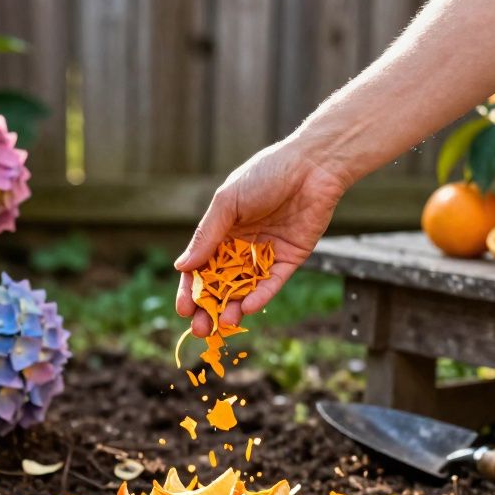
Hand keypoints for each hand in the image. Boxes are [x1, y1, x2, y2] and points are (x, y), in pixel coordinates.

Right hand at [174, 139, 348, 335]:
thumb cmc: (266, 174)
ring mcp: (265, 254)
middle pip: (220, 284)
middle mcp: (241, 245)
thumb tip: (182, 267)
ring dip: (234, 307)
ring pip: (245, 288)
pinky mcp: (289, 259)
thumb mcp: (228, 202)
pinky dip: (261, 296)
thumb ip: (208, 235)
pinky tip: (249, 307)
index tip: (183, 309)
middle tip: (200, 329)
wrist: (313, 165)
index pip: (200, 266)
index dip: (191, 289)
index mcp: (221, 231)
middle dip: (209, 307)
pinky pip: (272, 283)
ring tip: (225, 323)